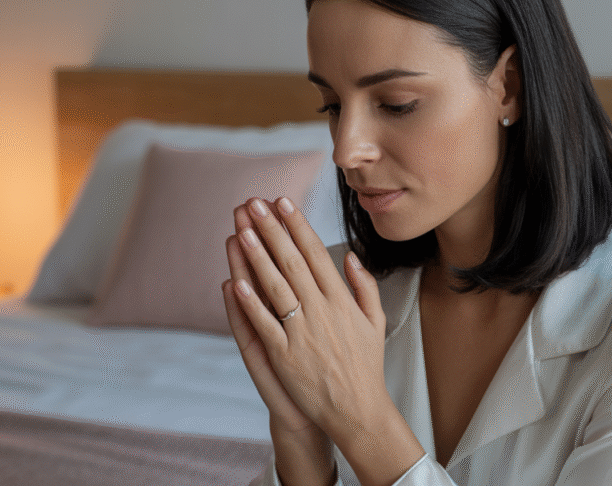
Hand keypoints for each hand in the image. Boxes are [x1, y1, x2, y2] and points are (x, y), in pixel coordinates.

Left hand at [227, 196, 388, 440]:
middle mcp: (322, 311)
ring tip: (242, 230)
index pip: (316, 253)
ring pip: (275, 287)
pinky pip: (264, 324)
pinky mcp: (285, 356)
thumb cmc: (366, 367)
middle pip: (292, 262)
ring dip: (257, 257)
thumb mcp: (375, 322)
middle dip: (272, 230)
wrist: (358, 410)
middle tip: (254, 204)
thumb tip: (350, 257)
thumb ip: (364, 287)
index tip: (284, 202)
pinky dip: (250, 303)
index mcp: (342, 300)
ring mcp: (302, 333)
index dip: (297, 226)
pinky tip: (236, 282)